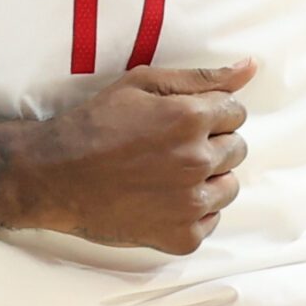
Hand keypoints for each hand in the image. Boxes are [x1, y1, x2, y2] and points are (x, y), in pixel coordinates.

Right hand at [9, 60, 252, 253]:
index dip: (210, 113)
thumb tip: (250, 67)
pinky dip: (194, 212)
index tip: (182, 121)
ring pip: (229, 187)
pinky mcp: (181, 237)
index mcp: (191, 119)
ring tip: (169, 174)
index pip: (236, 112)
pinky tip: (163, 199)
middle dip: (212, 143)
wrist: (55, 176)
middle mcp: (197, 162)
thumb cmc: (96, 123)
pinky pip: (210, 221)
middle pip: (237, 148)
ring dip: (209, 178)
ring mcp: (190, 204)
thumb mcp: (143, 84)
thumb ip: (201, 77)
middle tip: (171, 146)